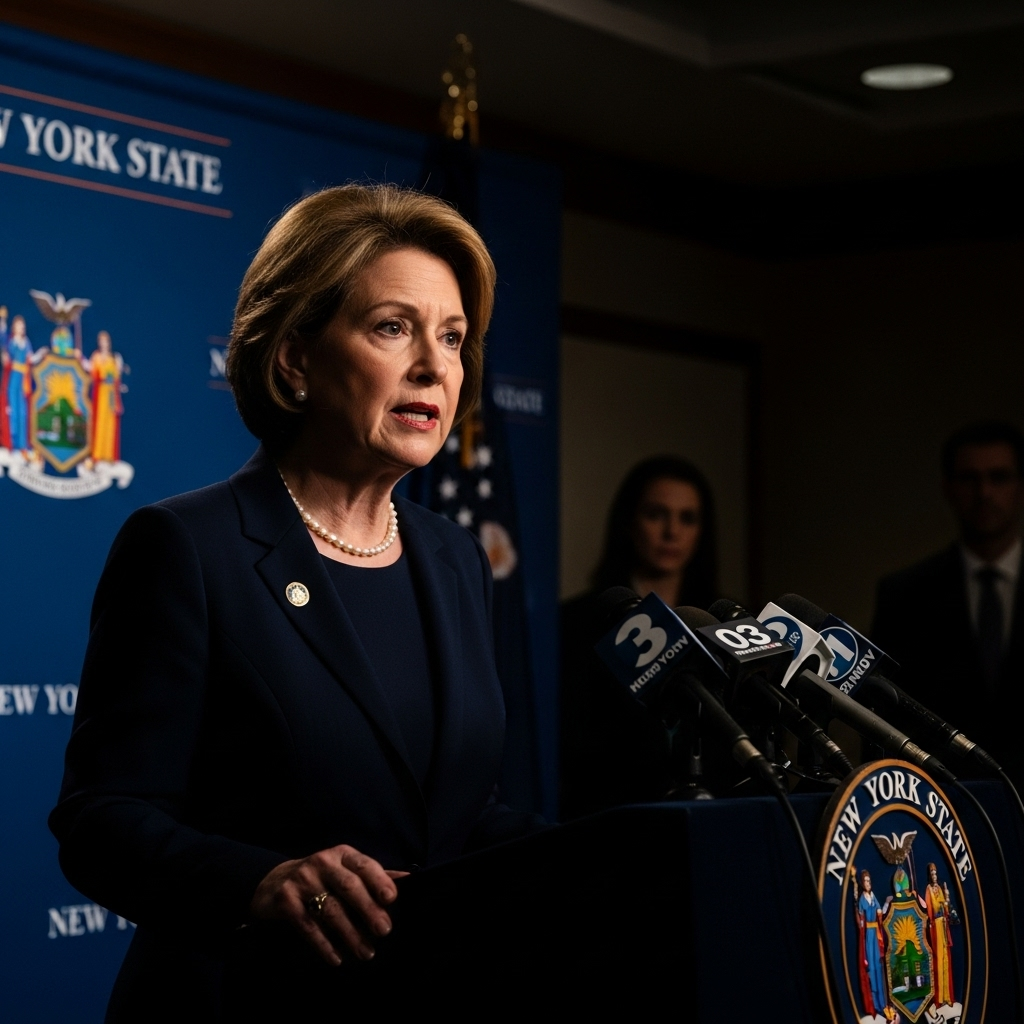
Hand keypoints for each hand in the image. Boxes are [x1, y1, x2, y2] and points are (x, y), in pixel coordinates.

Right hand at [250, 844, 407, 965]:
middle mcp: (322, 863)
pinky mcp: (285, 900)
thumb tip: (409, 879)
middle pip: (349, 887)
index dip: (379, 881)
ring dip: (350, 934)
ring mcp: (302, 880)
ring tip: (366, 952)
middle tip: (384, 931)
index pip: (364, 865)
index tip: (392, 899)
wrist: (274, 882)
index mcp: (342, 855)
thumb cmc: (322, 878)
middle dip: (368, 910)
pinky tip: (336, 958)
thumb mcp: (345, 870)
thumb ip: (374, 876)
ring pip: (330, 910)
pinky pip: (308, 926)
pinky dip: (324, 944)